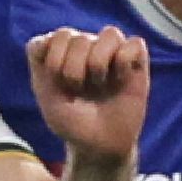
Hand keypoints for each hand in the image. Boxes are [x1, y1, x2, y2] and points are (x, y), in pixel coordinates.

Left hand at [28, 24, 152, 161]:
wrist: (101, 146)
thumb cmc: (74, 125)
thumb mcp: (51, 103)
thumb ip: (46, 70)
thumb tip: (62, 38)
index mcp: (58, 53)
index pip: (49, 38)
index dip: (51, 58)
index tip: (55, 84)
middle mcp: (84, 47)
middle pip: (76, 37)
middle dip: (73, 69)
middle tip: (79, 91)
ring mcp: (110, 52)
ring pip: (110, 33)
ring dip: (99, 62)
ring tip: (100, 83)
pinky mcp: (136, 61)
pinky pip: (135, 44)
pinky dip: (125, 61)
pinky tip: (121, 79)